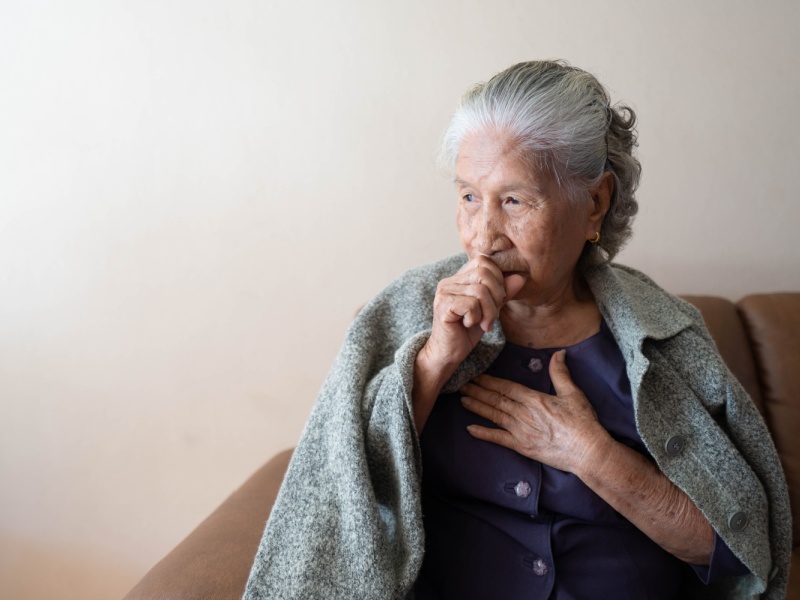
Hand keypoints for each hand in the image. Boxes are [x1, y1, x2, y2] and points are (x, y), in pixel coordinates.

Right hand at [420, 256, 525, 373]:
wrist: (448, 353)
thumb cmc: (467, 331)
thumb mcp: (490, 309)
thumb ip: (503, 293)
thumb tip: (520, 277)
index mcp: (459, 277)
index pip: (484, 261)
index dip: (497, 279)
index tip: (496, 301)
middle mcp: (449, 281)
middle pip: (484, 273)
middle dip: (496, 296)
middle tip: (491, 316)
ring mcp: (444, 292)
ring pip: (480, 290)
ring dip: (488, 312)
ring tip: (483, 324)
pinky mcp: (444, 305)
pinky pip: (471, 305)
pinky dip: (476, 318)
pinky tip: (468, 325)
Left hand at [459, 349, 611, 473]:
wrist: (587, 452)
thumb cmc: (583, 423)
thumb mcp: (573, 394)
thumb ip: (560, 374)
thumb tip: (559, 353)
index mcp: (534, 399)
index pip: (506, 387)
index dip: (489, 381)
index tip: (477, 375)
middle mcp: (523, 414)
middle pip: (496, 399)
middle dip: (477, 391)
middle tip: (461, 384)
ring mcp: (521, 431)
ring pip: (494, 415)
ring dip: (477, 407)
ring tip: (462, 400)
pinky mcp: (522, 447)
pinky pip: (498, 439)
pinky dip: (483, 433)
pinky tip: (470, 429)